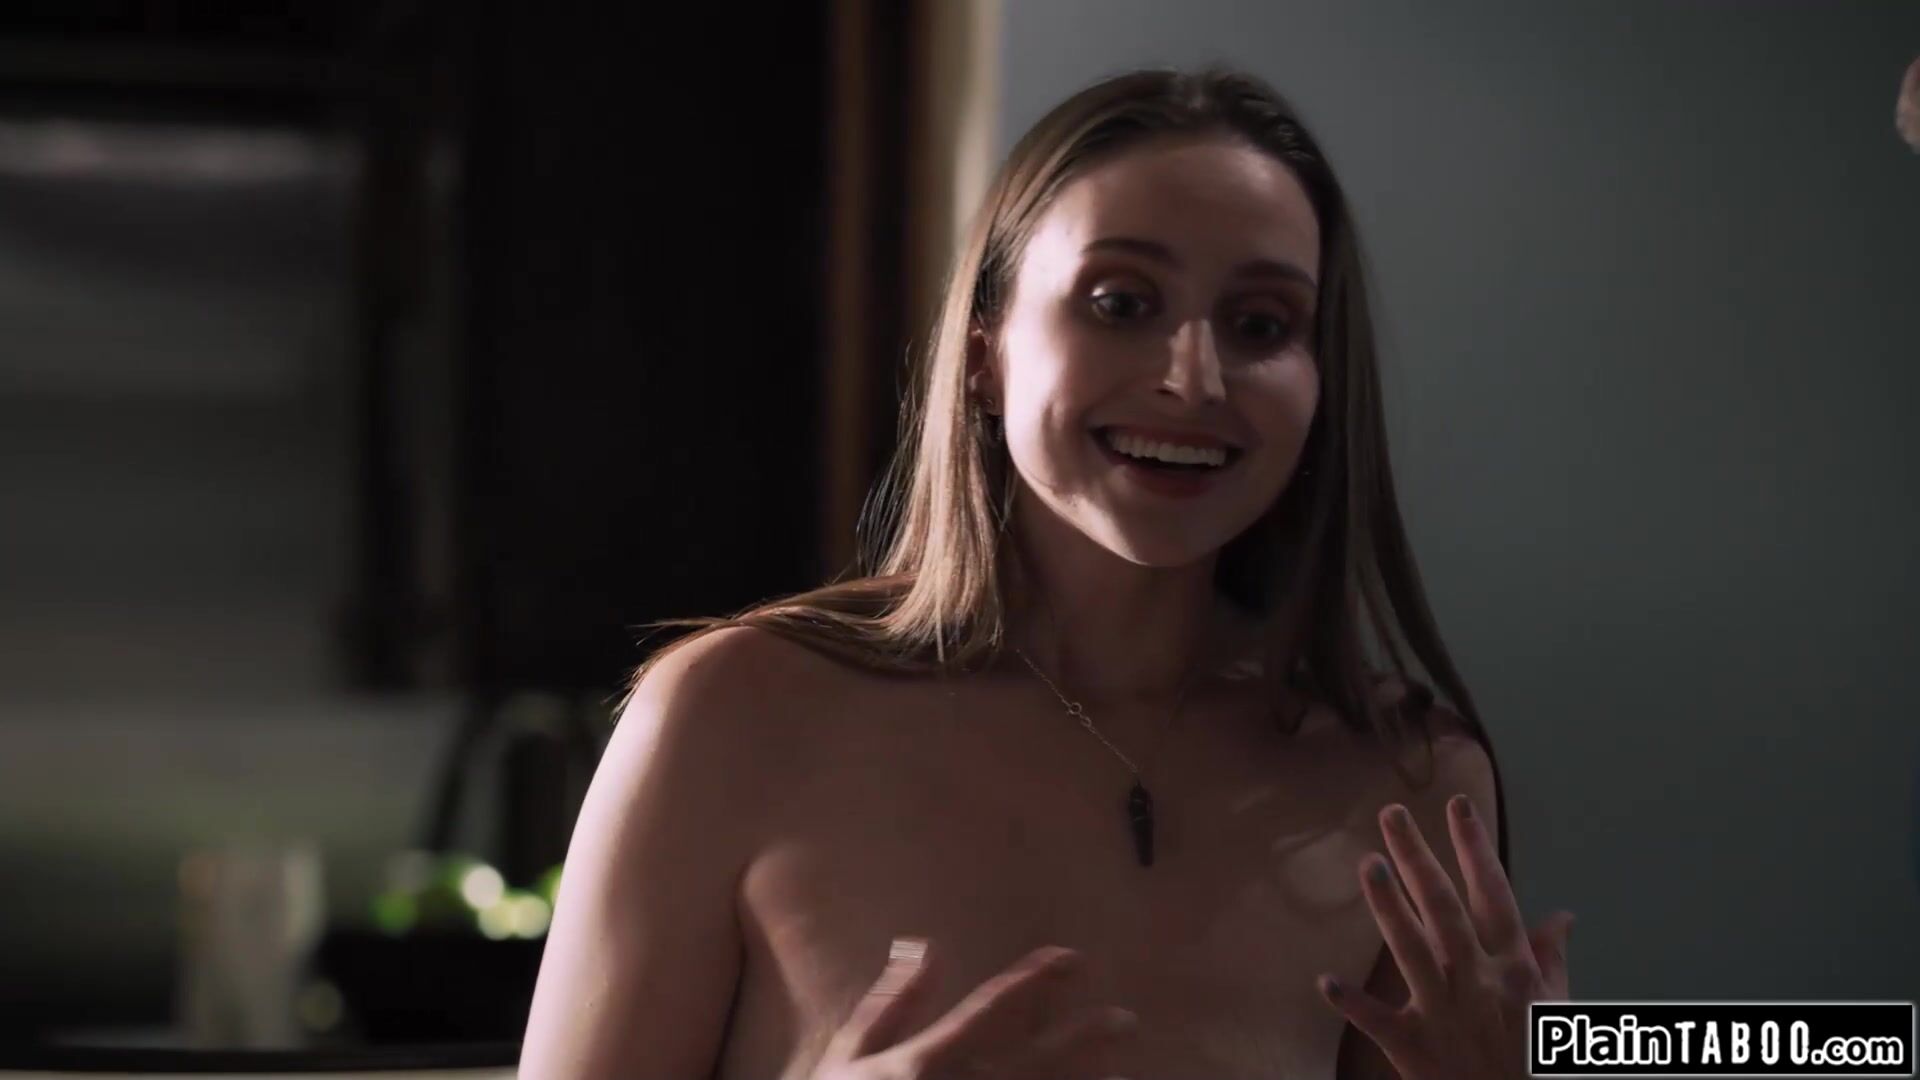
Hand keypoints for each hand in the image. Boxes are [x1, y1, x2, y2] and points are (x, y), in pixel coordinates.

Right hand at [811, 938, 1139, 1079]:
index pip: (991, 1008)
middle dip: (1087, 1038)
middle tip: (1126, 1020)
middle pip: (1036, 1061)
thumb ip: (889, 1004)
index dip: (1035, 978)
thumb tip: (924, 946)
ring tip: (1116, 1073)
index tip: (1074, 959)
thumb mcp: (846, 1057)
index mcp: (923, 1064)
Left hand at [1316, 796, 1572, 1079]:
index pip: (1494, 895)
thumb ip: (1551, 959)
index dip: (1475, 848)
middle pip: (1445, 908)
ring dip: (1388, 906)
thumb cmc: (1538, 1064)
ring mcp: (1444, 1013)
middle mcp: (1479, 982)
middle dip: (1418, 857)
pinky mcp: (1414, 1048)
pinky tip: (1326, 982)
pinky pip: (1379, 1021)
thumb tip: (1562, 916)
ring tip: (1368, 864)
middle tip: (1392, 814)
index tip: (1457, 806)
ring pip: (1412, 949)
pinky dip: (1353, 1003)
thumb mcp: (1556, 1009)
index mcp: (1515, 969)